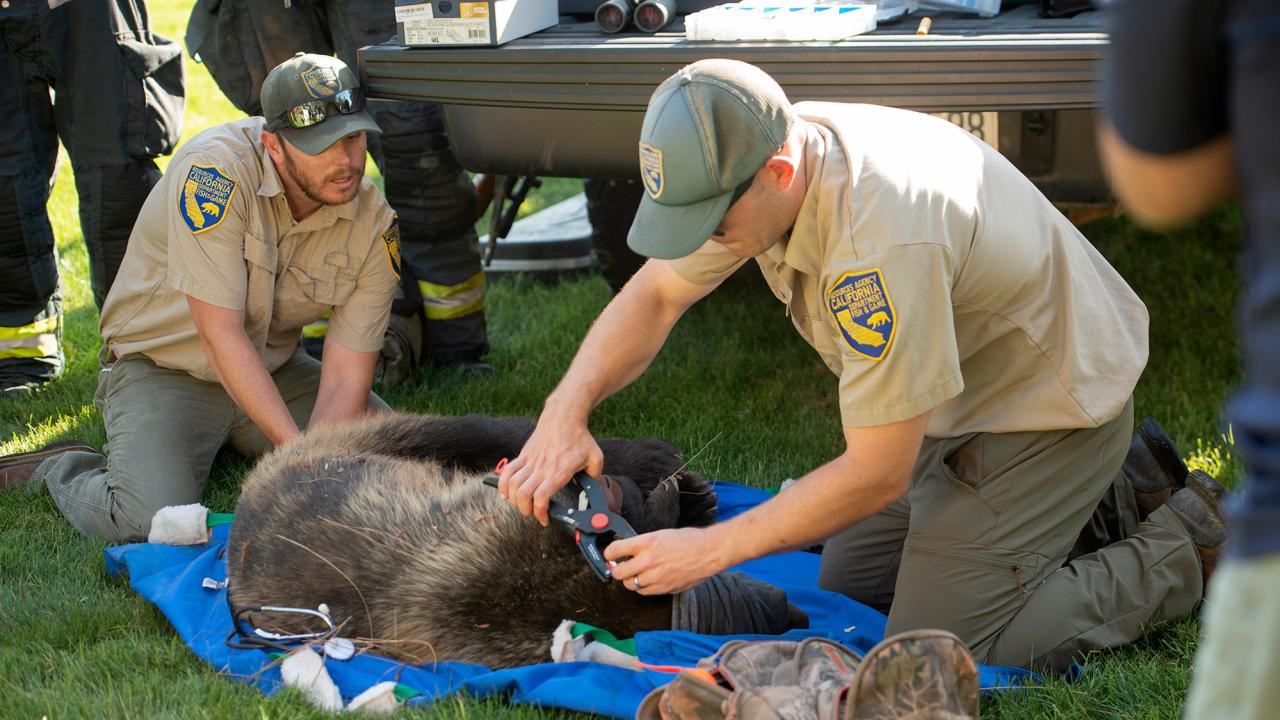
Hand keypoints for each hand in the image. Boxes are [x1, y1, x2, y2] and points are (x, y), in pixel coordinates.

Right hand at [498, 414, 603, 525]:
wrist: (564, 416)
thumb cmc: (580, 437)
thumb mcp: (596, 457)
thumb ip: (595, 476)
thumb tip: (592, 490)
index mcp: (559, 471)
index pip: (542, 497)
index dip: (540, 512)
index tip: (545, 519)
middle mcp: (542, 468)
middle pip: (524, 495)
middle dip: (526, 510)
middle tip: (533, 514)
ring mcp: (531, 461)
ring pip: (513, 485)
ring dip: (514, 500)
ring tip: (521, 505)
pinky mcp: (524, 455)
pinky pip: (508, 471)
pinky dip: (503, 484)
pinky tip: (505, 494)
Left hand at [605, 526, 726, 594]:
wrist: (709, 552)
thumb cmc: (688, 540)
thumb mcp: (661, 535)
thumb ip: (642, 545)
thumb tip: (627, 552)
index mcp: (646, 543)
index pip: (614, 550)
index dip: (609, 553)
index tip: (610, 555)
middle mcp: (648, 561)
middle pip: (618, 573)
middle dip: (617, 569)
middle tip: (620, 566)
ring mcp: (656, 577)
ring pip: (630, 585)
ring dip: (630, 579)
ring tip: (638, 573)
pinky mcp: (664, 589)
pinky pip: (644, 592)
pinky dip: (643, 587)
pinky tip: (649, 580)